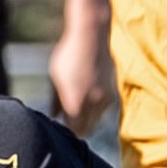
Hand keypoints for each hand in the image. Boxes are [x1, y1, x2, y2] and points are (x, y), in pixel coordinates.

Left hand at [49, 19, 113, 135]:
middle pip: (87, 130)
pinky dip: (96, 110)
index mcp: (75, 103)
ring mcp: (104, 99)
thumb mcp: (55, 78)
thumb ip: (55, 101)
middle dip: (78, 128)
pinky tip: (88, 98)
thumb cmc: (68, 55)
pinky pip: (103, 109)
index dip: (67, 131)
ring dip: (89, 120)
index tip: (62, 126)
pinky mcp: (112, 91)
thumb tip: (54, 117)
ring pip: (97, 120)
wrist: (91, 36)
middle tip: (70, 121)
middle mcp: (92, 105)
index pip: (73, 130)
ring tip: (79, 109)